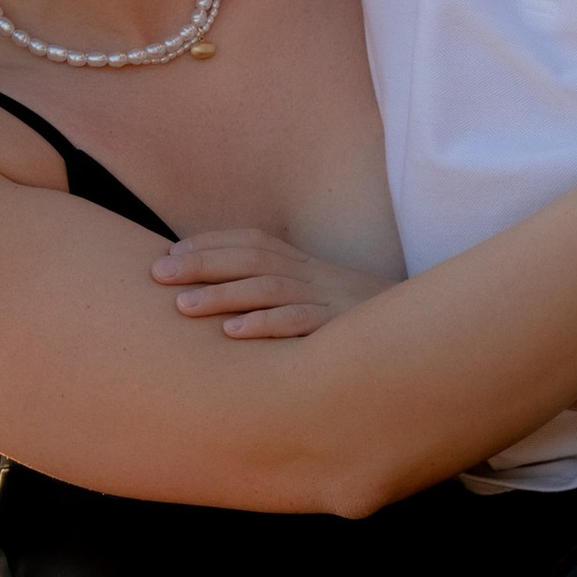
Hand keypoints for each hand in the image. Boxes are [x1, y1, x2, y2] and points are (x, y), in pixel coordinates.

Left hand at [149, 230, 397, 337]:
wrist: (420, 331)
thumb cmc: (358, 318)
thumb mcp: (320, 295)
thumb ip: (280, 290)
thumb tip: (227, 297)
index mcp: (304, 263)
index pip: (251, 242)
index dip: (209, 244)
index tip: (168, 253)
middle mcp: (311, 274)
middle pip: (250, 259)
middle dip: (201, 264)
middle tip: (156, 274)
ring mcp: (326, 298)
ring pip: (267, 288)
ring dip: (222, 295)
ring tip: (182, 307)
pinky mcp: (339, 327)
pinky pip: (299, 322)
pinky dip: (265, 325)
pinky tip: (233, 333)